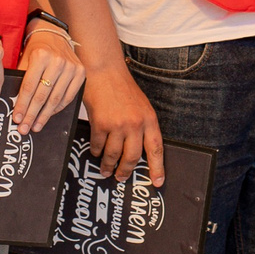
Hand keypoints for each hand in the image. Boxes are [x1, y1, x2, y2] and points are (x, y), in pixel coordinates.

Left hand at [11, 25, 84, 131]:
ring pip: (56, 99)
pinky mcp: (80, 72)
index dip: (22, 105)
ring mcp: (71, 67)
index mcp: (41, 56)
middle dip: (32, 114)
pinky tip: (48, 115)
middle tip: (24, 128)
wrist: (53, 34)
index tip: (17, 118)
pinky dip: (57, 108)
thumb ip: (20, 79)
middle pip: (42, 95)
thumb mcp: (24, 59)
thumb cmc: (36, 48)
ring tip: (35, 126)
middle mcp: (58, 61)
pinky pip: (68, 97)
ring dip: (44, 115)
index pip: (29, 87)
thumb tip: (14, 105)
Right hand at [82, 61, 163, 184]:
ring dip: (109, 165)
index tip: (157, 182)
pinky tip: (96, 153)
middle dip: (126, 171)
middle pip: (133, 157)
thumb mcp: (141, 106)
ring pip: (114, 154)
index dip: (157, 168)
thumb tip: (137, 149)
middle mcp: (135, 124)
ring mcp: (118, 124)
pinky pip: (98, 145)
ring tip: (106, 170)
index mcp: (149, 120)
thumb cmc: (122, 88)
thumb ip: (142, 126)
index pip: (156, 149)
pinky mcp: (100, 123)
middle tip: (121, 178)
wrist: (105, 71)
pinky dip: (97, 152)